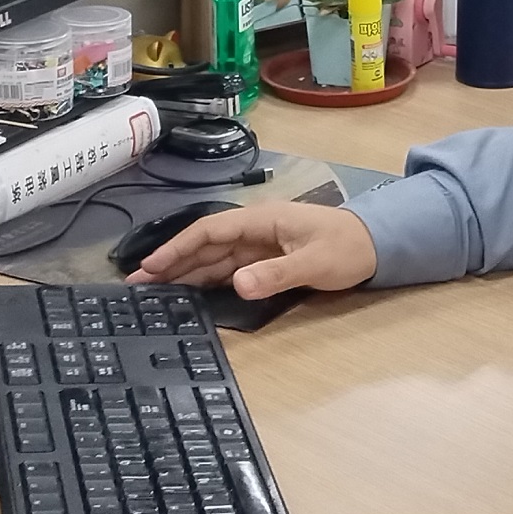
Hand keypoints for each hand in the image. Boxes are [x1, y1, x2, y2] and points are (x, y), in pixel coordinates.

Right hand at [128, 200, 378, 299]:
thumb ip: (276, 274)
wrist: (377, 245)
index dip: (178, 248)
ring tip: (152, 290)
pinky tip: (188, 292)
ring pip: (213, 258)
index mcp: (261, 221)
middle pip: (205, 245)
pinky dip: (206, 279)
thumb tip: (238, 285)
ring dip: (184, 272)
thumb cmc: (347, 248)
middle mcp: (254, 230)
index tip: (151, 266)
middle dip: (171, 262)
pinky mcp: (266, 260)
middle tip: (135, 284)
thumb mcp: (314, 263)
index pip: (210, 231)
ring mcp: (259, 245)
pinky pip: (228, 268)